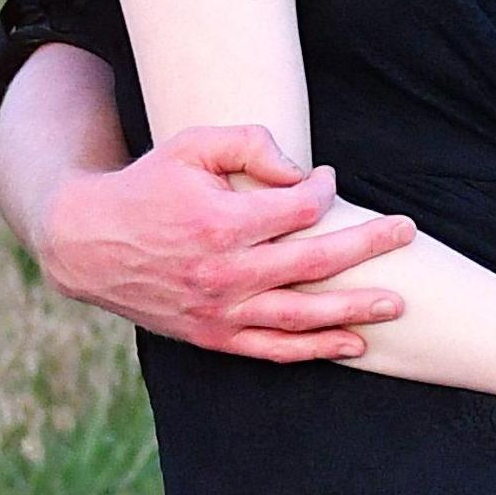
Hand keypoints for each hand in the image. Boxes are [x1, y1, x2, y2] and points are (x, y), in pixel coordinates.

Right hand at [36, 125, 413, 360]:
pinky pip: (273, 350)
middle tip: (407, 232)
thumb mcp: (190, 144)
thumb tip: (301, 172)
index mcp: (220, 221)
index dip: (324, 192)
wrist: (88, 242)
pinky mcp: (212, 336)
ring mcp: (219, 311)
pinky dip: (316, 350)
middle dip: (368, 247)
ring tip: (397, 304)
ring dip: (354, 310)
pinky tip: (353, 344)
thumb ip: (250, 144)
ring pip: (302, 317)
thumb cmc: (147, 185)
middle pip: (315, 263)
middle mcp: (224, 272)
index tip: (328, 181)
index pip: (299, 210)